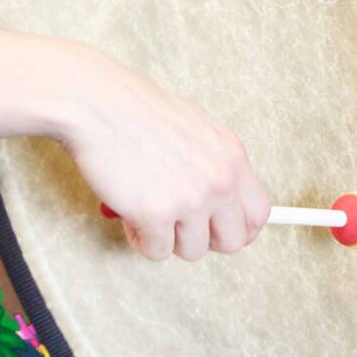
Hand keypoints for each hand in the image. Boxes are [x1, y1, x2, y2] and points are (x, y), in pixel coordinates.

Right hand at [48, 44, 270, 260]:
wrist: (98, 104)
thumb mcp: (196, 127)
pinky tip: (130, 212)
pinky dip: (140, 238)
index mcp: (232, 156)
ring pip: (192, 251)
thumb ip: (214, 163)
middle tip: (180, 226)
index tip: (219, 230)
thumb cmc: (137, 111)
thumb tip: (222, 199)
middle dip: (205, 239)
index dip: (238, 228)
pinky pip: (157, 252)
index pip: (258, 213)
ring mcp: (190, 200)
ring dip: (168, 238)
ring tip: (148, 210)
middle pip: (232, 242)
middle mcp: (219, 180)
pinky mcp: (156, 215)